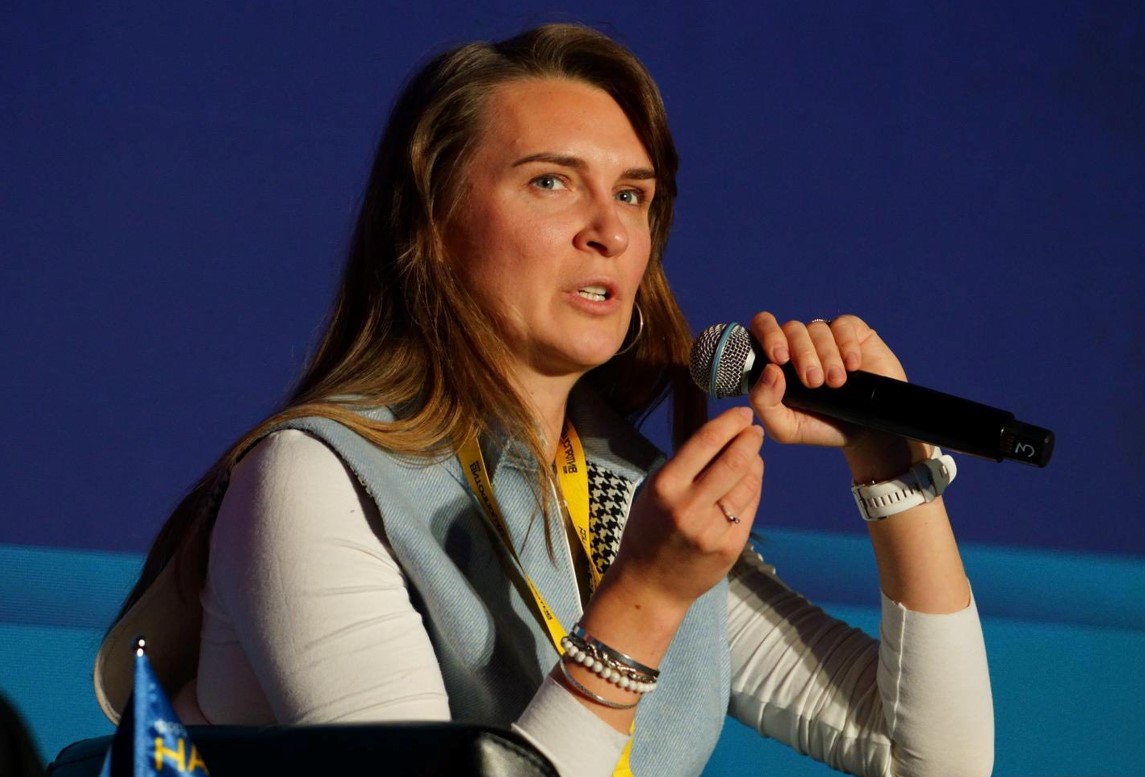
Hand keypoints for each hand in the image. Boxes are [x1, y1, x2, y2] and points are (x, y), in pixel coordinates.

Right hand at [604, 407, 762, 614]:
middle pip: (734, 460)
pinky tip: (749, 482)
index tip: (742, 413)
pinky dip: (753, 489)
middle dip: (750, 439)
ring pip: (747, 484)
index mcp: (665, 487)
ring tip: (752, 455)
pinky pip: (749, 509)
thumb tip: (724, 436)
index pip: (705, 442)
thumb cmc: (649, 530)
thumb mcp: (654, 492)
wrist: (649, 585)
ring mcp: (712, 530)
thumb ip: (685, 467)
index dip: (729, 422)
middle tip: (755, 430)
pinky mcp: (729, 548)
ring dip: (755, 464)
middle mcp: (689, 507)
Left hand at [747, 312, 924, 477]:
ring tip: (837, 382)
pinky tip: (853, 366)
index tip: (779, 359)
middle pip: (791, 328)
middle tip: (814, 382)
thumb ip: (764, 402)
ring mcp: (824, 335)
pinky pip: (843, 325)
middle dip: (802, 354)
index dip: (767, 334)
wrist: (864, 432)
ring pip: (817, 329)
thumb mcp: (785, 427)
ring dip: (827, 357)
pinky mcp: (852, 332)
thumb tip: (769, 369)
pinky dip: (847, 346)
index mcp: (776, 360)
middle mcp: (797, 343)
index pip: (761, 327)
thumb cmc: (819, 426)